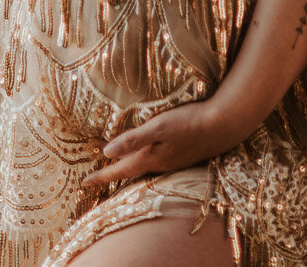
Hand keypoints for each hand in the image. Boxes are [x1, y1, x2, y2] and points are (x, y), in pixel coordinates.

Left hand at [81, 99, 240, 186]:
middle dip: (111, 171)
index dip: (100, 176)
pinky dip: (143, 157)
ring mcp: (171, 160)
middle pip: (129, 169)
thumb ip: (133, 140)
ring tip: (115, 162)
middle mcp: (159, 163)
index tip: (83, 183)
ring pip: (142, 165)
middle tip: (94, 173)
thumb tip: (106, 153)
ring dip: (127, 164)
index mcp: (150, 158)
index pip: (119, 171)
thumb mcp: (158, 127)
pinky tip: (147, 151)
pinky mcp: (181, 153)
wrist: (223, 125)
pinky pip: (155, 159)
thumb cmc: (189, 123)